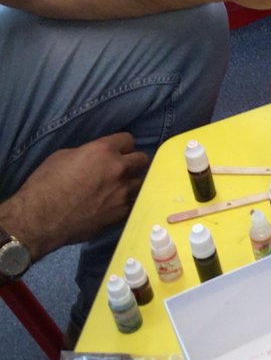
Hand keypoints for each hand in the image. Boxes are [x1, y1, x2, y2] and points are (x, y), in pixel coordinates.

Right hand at [1, 134, 148, 260]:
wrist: (39, 219)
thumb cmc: (44, 184)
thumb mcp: (63, 156)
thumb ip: (87, 153)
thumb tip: (96, 158)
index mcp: (103, 151)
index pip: (128, 140)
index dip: (122, 145)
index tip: (117, 151)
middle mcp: (118, 169)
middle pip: (142, 160)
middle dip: (133, 162)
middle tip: (121, 169)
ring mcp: (122, 193)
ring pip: (140, 183)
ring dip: (130, 184)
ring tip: (118, 188)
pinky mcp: (120, 215)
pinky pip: (132, 204)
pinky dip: (124, 203)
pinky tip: (113, 205)